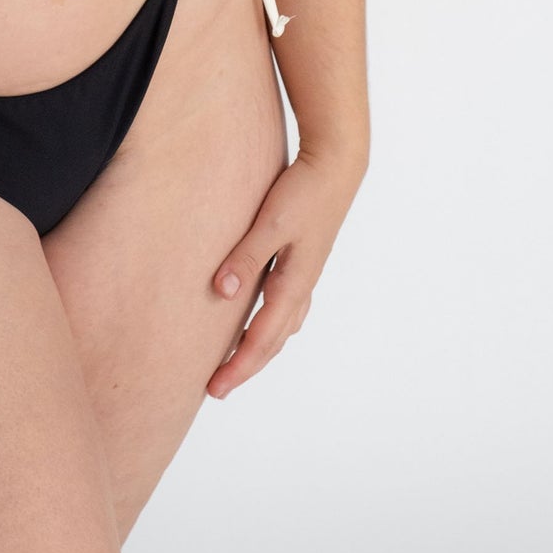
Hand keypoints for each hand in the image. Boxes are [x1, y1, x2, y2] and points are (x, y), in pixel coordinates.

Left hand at [206, 145, 366, 399]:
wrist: (336, 164)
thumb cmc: (303, 192)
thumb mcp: (270, 223)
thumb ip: (246, 257)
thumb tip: (221, 294)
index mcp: (293, 283)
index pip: (261, 338)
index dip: (238, 366)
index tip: (215, 388)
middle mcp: (301, 285)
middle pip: (273, 340)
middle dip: (246, 365)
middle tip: (218, 387)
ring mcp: (305, 273)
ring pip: (283, 326)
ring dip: (261, 347)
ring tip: (238, 359)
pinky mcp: (304, 259)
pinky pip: (287, 306)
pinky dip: (272, 323)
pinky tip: (262, 317)